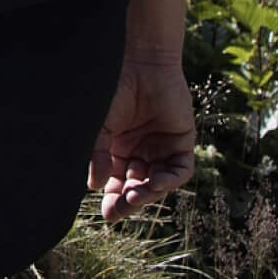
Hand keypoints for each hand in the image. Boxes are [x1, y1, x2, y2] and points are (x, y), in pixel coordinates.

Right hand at [90, 58, 196, 221]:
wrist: (140, 63)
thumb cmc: (114, 89)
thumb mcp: (100, 126)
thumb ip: (98, 155)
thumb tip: (95, 186)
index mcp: (117, 149)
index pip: (116, 182)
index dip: (113, 199)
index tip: (107, 214)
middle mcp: (140, 151)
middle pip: (137, 186)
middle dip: (130, 200)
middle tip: (120, 210)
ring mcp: (161, 147)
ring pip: (158, 182)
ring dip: (149, 193)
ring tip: (136, 195)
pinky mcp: (182, 141)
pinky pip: (179, 170)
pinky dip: (169, 180)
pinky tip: (156, 183)